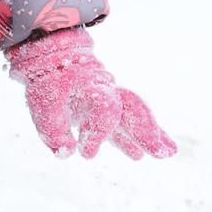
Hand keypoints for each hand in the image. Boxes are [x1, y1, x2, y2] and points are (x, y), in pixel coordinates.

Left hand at [5, 27, 175, 160]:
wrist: (53, 57)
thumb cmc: (47, 80)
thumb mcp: (42, 104)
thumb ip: (53, 131)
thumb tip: (67, 153)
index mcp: (92, 86)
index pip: (107, 110)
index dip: (100, 133)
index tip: (86, 154)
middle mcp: (107, 91)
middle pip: (133, 109)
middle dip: (148, 132)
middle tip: (164, 153)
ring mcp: (109, 100)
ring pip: (136, 115)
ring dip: (151, 135)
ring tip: (169, 152)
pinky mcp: (107, 110)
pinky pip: (125, 124)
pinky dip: (133, 138)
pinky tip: (140, 154)